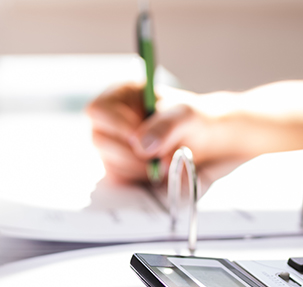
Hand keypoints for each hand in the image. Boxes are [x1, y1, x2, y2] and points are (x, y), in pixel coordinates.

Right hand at [86, 83, 204, 182]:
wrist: (204, 139)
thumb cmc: (192, 119)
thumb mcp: (185, 115)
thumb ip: (165, 127)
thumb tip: (141, 146)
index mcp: (121, 95)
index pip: (99, 110)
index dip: (116, 127)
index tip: (138, 140)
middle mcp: (111, 119)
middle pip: (99, 139)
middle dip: (130, 153)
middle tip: (156, 159)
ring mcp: (113, 143)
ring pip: (108, 161)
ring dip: (137, 167)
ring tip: (163, 162)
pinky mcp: (119, 164)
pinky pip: (118, 176)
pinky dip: (138, 177)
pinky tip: (156, 169)